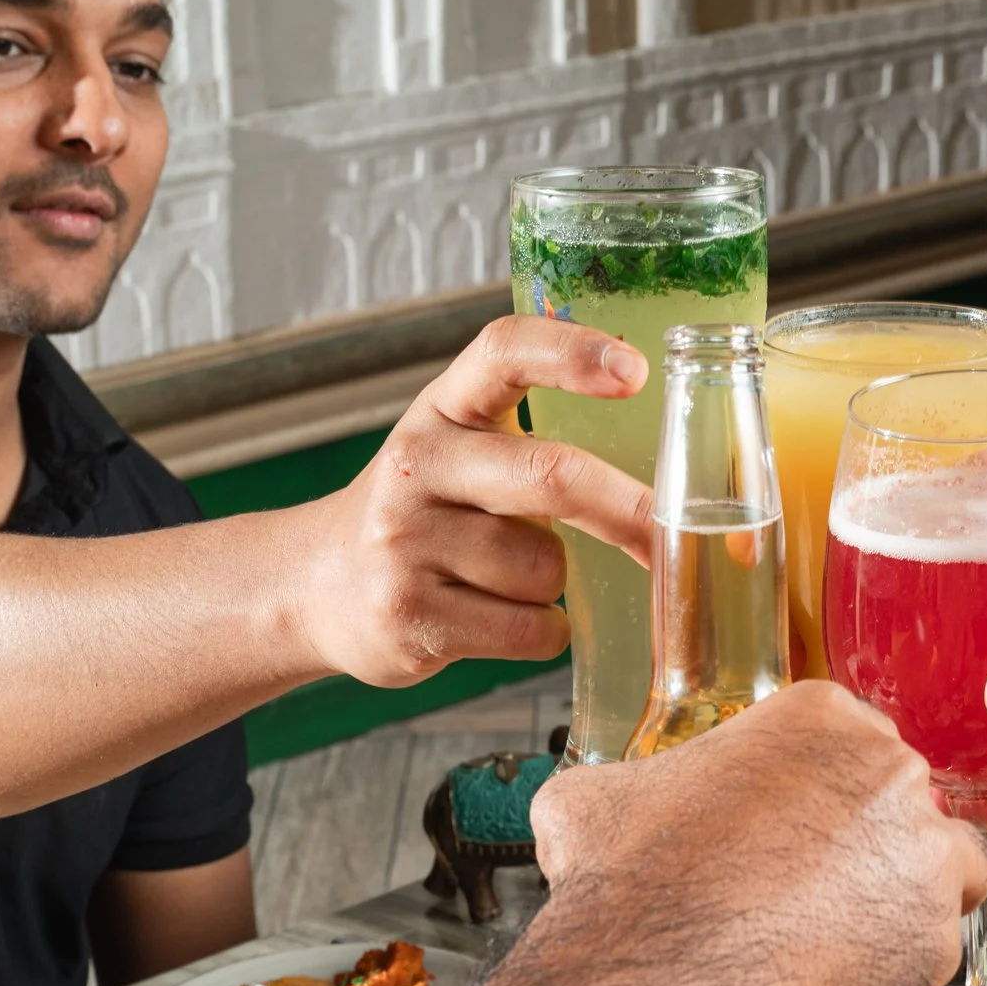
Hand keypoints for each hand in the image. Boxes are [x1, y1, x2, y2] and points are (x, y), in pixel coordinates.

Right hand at [290, 317, 651, 686]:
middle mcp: (419, 464)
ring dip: (555, 583)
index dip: (573, 354)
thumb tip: (672, 473)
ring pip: (544, 568)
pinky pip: (529, 629)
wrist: (315, 588)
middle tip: (670, 531)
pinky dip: (541, 632)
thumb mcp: (460, 451)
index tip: (636, 370)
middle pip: (549, 476)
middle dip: (625, 510)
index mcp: (442, 409)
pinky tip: (502, 620)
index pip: (504, 352)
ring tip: (509, 582)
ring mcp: (405, 542)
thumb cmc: (425, 518)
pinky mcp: (409, 614)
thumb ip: (534, 442)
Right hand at [533, 682, 986, 985]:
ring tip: (834, 935)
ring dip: (899, 898)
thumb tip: (602, 804)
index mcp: (820, 718)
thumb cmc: (632, 882)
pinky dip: (890, 970)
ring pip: (940, 871)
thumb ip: (632, 785)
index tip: (803, 825)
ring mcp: (922, 854)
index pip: (855, 741)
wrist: (659, 974)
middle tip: (815, 887)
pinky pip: (927, 952)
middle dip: (871, 841)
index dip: (828, 790)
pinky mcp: (933, 936)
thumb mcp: (599, 797)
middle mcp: (889, 772)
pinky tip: (829, 980)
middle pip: (906, 799)